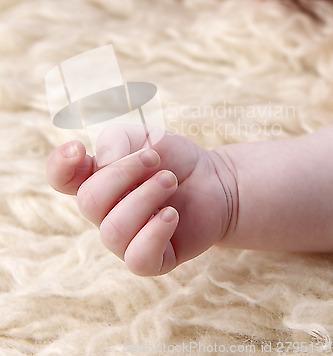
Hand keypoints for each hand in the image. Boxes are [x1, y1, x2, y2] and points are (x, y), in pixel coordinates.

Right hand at [47, 125, 237, 275]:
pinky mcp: (153, 259)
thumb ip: (118, 141)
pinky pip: (137, 258)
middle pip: (89, 200)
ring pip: (113, 230)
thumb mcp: (146, 136)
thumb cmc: (175, 159)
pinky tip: (171, 214)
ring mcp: (126, 239)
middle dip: (124, 173)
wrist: (215, 180)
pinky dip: (154, 233)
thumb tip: (103, 163)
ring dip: (146, 197)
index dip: (60, 166)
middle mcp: (105, 212)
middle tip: (156, 159)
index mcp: (98, 180)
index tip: (79, 149)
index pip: (62, 179)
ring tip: (171, 181)